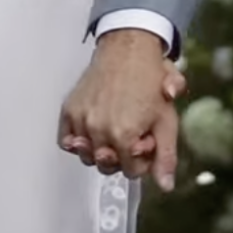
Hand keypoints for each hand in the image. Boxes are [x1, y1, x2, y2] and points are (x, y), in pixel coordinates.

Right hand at [59, 29, 180, 190]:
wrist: (128, 47)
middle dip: (121, 156)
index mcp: (125, 135)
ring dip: (99, 150)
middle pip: (107, 166)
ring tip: (112, 131)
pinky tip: (90, 133)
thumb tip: (165, 185)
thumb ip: (166, 156)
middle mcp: (99, 130)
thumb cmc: (149, 78)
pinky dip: (76, 141)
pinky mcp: (70, 109)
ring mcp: (82, 120)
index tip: (144, 142)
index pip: (131, 171)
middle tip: (130, 135)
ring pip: (86, 156)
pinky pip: (66, 141)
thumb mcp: (167, 119)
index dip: (141, 159)